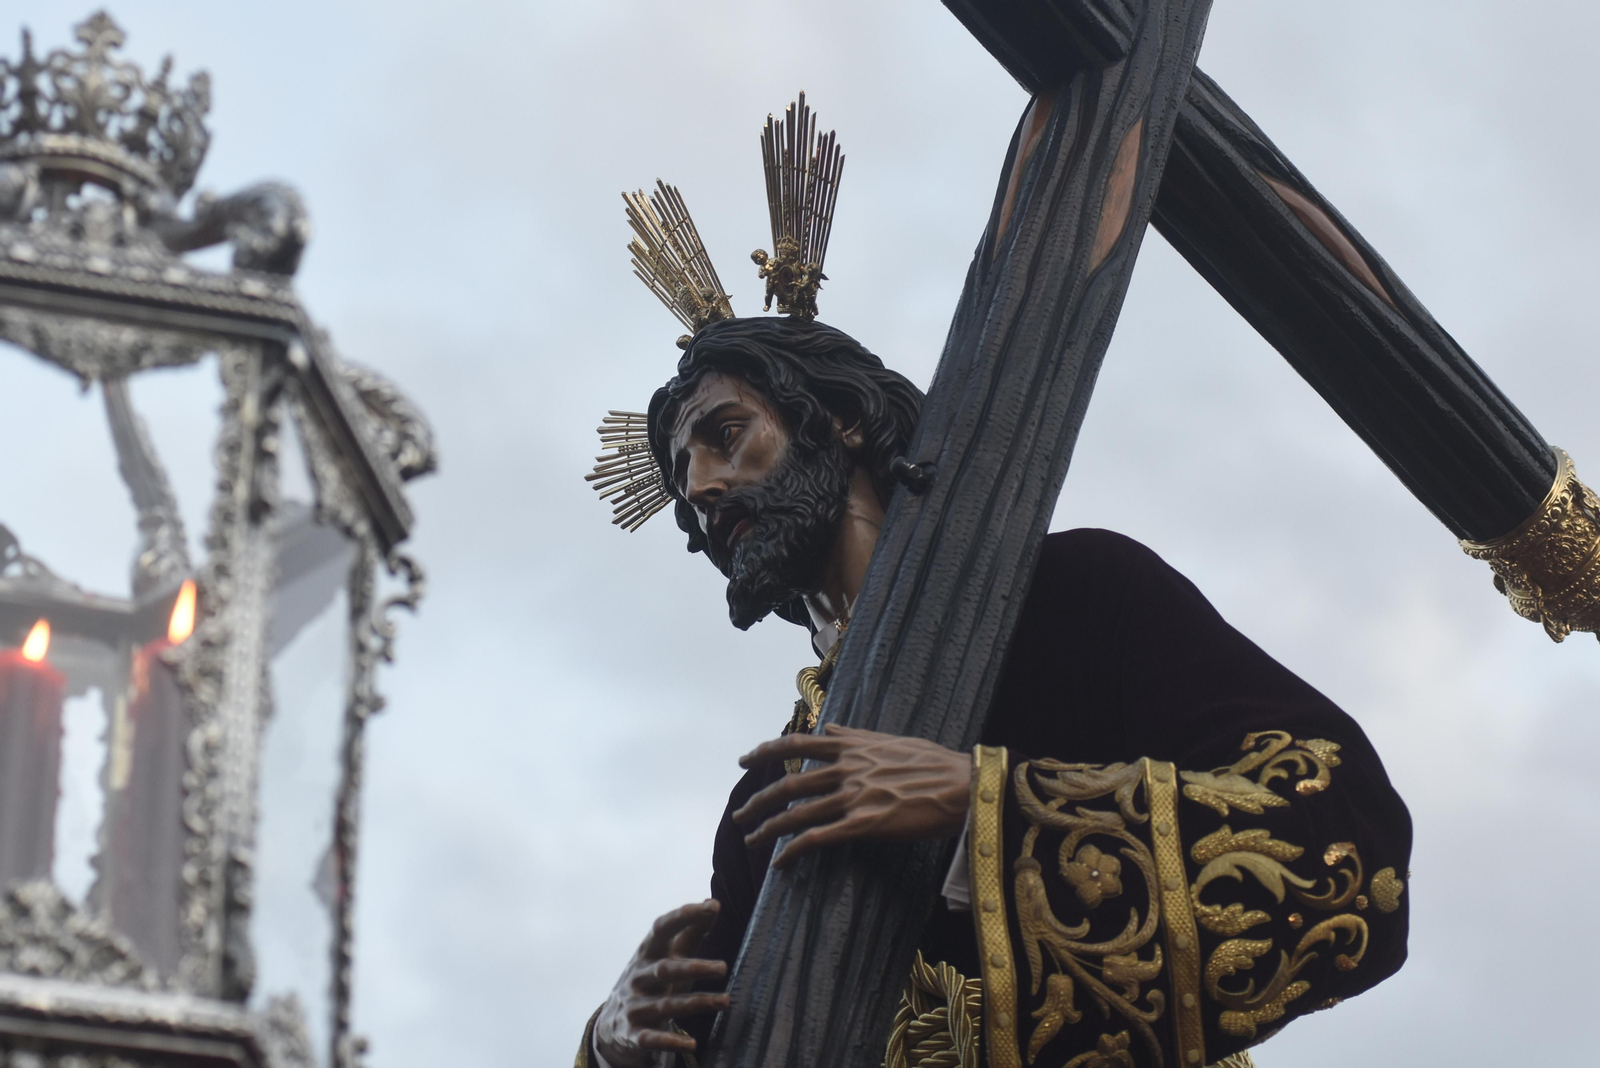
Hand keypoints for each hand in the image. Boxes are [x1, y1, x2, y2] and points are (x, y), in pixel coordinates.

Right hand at [594, 900, 729, 1067]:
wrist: (611, 1024)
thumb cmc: (650, 981)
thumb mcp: (664, 955)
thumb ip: (689, 933)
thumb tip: (712, 903)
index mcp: (647, 953)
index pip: (662, 928)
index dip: (685, 916)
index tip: (712, 906)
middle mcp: (638, 977)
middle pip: (665, 970)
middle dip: (693, 967)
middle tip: (723, 967)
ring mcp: (634, 1006)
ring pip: (666, 1005)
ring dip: (697, 1003)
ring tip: (726, 1001)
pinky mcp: (633, 1035)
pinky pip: (652, 1038)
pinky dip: (670, 1041)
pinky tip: (692, 1043)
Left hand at [733, 724, 971, 867]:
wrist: (964, 786)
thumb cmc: (935, 762)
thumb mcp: (892, 739)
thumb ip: (857, 735)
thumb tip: (833, 726)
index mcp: (852, 746)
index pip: (797, 744)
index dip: (766, 751)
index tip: (745, 760)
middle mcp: (846, 769)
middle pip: (789, 784)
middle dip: (758, 802)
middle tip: (740, 816)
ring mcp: (853, 797)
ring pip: (797, 813)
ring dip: (768, 829)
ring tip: (750, 841)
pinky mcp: (864, 825)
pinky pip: (818, 839)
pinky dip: (793, 851)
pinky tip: (780, 863)